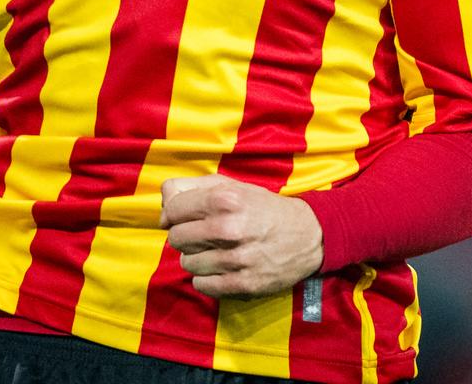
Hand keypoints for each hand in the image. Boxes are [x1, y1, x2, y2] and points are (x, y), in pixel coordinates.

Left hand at [159, 173, 323, 297]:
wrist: (308, 235)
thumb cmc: (263, 208)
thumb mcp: (232, 186)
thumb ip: (192, 187)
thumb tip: (163, 206)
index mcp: (225, 199)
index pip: (172, 210)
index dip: (172, 214)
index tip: (181, 217)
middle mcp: (229, 228)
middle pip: (176, 238)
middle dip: (183, 236)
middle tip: (201, 235)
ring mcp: (236, 259)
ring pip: (187, 263)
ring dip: (196, 258)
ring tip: (214, 251)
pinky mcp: (243, 284)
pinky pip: (202, 285)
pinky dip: (205, 278)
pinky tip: (219, 268)